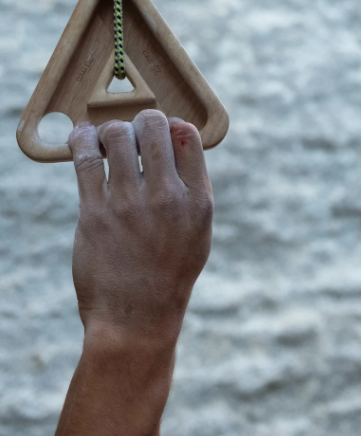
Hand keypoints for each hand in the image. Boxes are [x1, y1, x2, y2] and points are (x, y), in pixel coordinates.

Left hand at [67, 110, 212, 342]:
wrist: (136, 317)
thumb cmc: (170, 272)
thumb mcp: (199, 229)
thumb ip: (194, 187)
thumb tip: (177, 141)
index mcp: (198, 198)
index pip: (188, 135)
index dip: (172, 125)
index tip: (161, 132)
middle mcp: (167, 195)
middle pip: (154, 127)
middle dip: (142, 121)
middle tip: (132, 132)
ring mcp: (129, 203)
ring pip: (117, 136)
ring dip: (110, 130)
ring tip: (105, 138)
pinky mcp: (94, 213)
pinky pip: (86, 160)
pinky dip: (82, 140)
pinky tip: (82, 137)